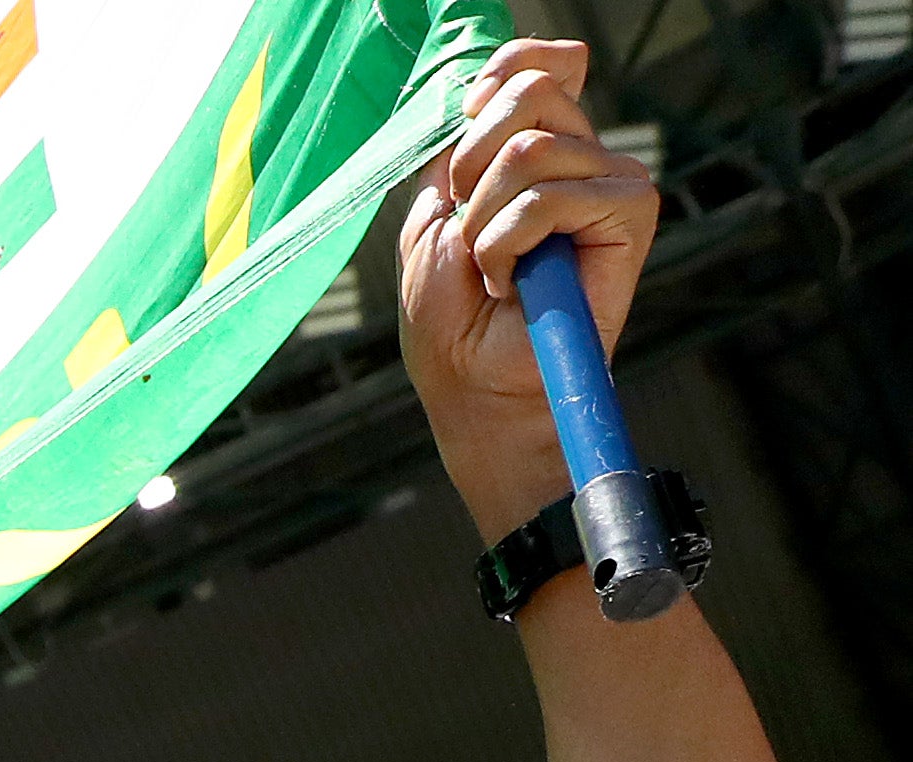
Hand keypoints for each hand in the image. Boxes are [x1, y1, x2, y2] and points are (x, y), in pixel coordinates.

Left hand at [397, 39, 659, 527]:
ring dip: (484, 222)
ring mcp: (610, 180)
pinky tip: (514, 281)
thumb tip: (492, 79)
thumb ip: (458, 149)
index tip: (467, 136)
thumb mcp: (433, 221)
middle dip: (470, 167)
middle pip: (527, 95)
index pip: (533, 66)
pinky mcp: (632, 214)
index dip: (497, 78)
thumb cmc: (452, 319)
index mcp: (534, 149)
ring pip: (529, 151)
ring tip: (492, 268)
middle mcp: (579, 155)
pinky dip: (508, 243)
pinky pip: (552, 196)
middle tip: (469, 232)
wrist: (477, 391)